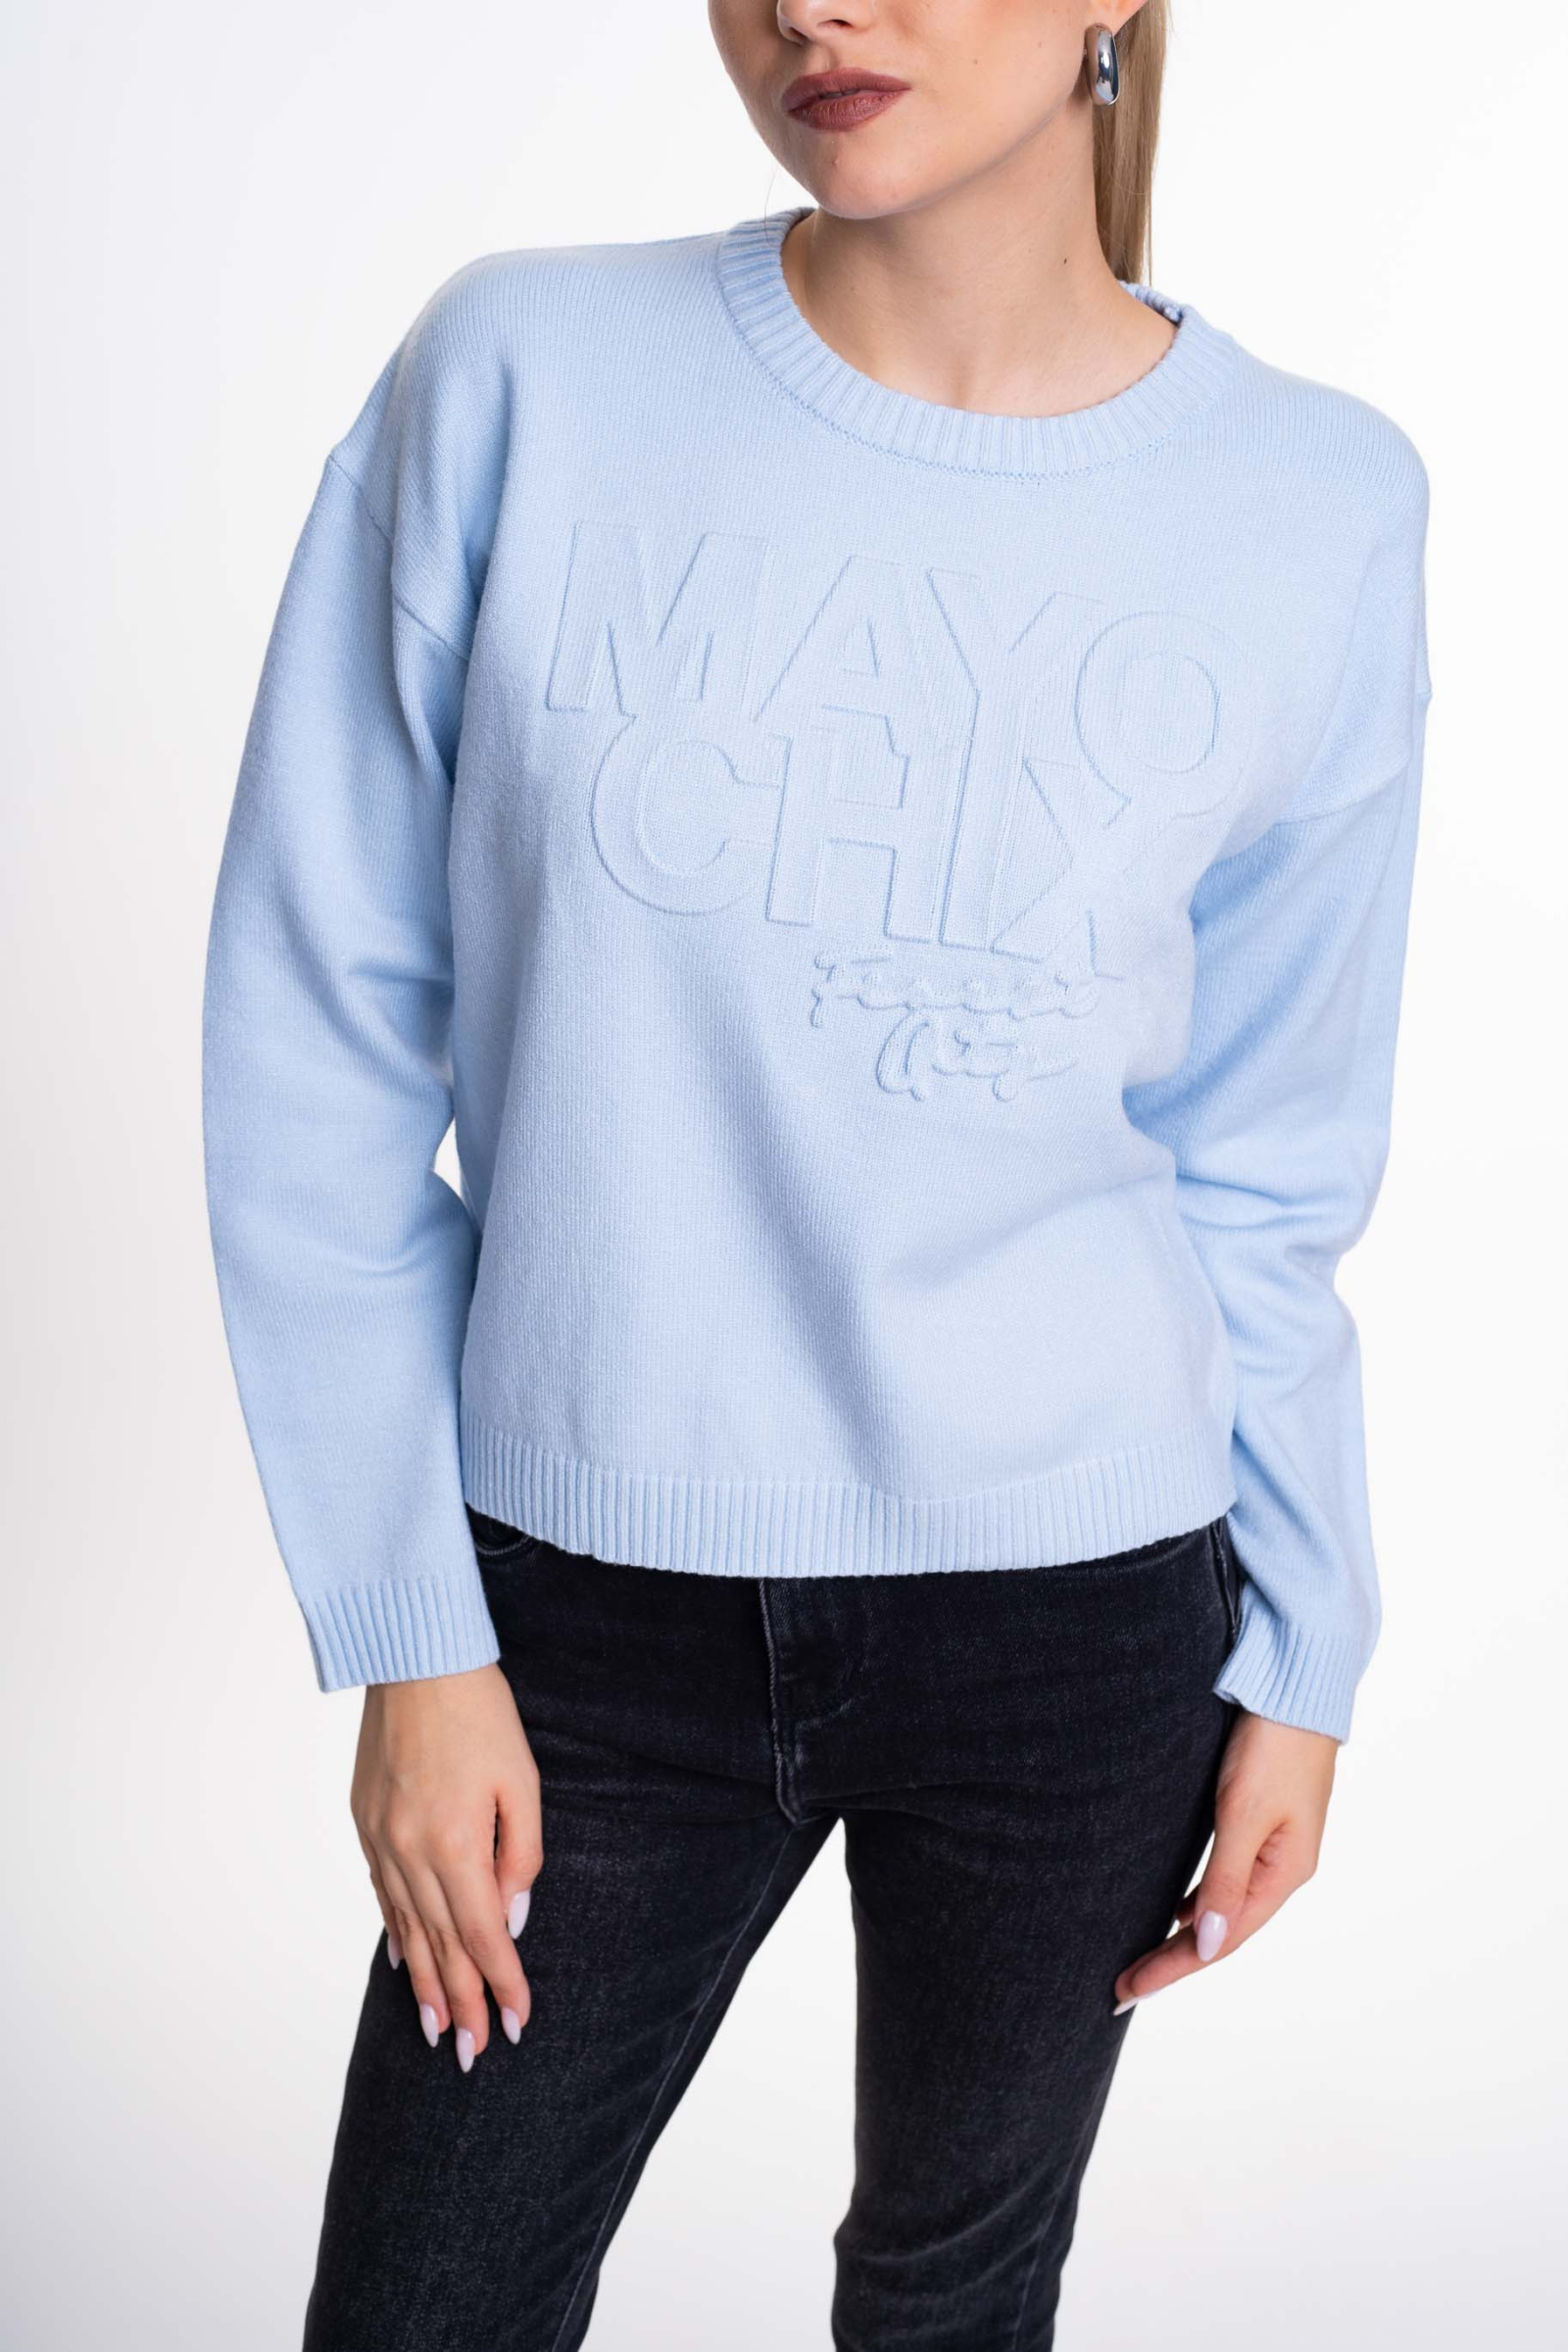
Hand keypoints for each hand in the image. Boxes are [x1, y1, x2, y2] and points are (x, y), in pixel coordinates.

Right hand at [351, 1662, 540, 2070]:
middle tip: (469, 2055)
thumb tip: (513, 1915)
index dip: (501, 1984)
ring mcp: (381, 1840)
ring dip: (424, 1983)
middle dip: (460, 2004)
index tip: (515, 2025)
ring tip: (435, 2029)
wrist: (415, 1659)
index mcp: (456, 1846)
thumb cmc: (481, 1713)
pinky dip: (395, 1933)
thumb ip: (521, 1854)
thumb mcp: (523, 1781)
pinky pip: (381, 1894)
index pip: (484, 1935)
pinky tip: (403, 1963)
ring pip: (406, 1928)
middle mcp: (411, 1853)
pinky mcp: (364, 1822)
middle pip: (441, 1946)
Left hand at [1112, 1710, 1337, 2010]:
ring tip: (1144, 1958)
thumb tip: (1204, 1945)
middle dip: (1173, 1959)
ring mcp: (1275, 1845)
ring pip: (1223, 1906)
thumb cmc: (1272, 1745)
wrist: (1297, 1685)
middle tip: (1122, 1989)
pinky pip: (1226, 1877)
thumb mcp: (1244, 1813)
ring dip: (1184, 1934)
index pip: (1221, 1939)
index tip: (1129, 1991)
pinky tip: (1176, 1907)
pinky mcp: (1262, 1820)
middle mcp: (1283, 1867)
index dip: (1174, 1967)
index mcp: (1286, 1873)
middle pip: (1221, 1930)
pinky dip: (1198, 1899)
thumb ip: (1225, 1880)